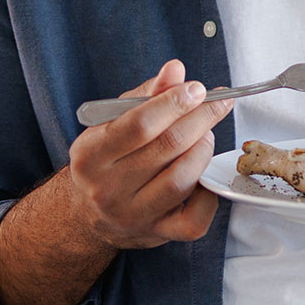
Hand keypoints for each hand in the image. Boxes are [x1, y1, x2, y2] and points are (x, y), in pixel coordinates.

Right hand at [62, 59, 231, 250]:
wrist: (87, 213)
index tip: (197, 88)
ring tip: (206, 135)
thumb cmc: (106, 159)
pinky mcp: (156, 234)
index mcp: (91, 154)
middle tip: (217, 104)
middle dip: (200, 119)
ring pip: (181, 180)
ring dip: (203, 151)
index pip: (140, 124)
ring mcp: (133, 215)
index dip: (174, 103)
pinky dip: (208, 195)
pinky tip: (205, 175)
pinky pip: (193, 220)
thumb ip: (146, 94)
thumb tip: (175, 70)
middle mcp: (108, 188)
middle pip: (167, 148)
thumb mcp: (112, 122)